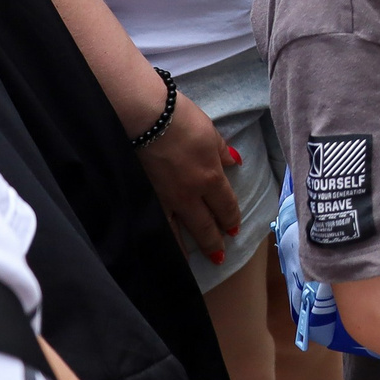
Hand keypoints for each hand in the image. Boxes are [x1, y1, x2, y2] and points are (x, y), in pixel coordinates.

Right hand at [134, 91, 241, 262]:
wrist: (146, 118)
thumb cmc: (181, 119)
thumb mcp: (210, 133)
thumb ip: (222, 152)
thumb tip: (234, 163)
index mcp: (211, 177)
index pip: (226, 205)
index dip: (231, 219)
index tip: (234, 229)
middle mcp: (190, 194)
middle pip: (205, 224)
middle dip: (214, 242)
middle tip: (219, 256)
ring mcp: (165, 198)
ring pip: (179, 232)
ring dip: (188, 248)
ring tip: (193, 262)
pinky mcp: (145, 197)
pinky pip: (155, 224)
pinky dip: (161, 238)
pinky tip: (162, 247)